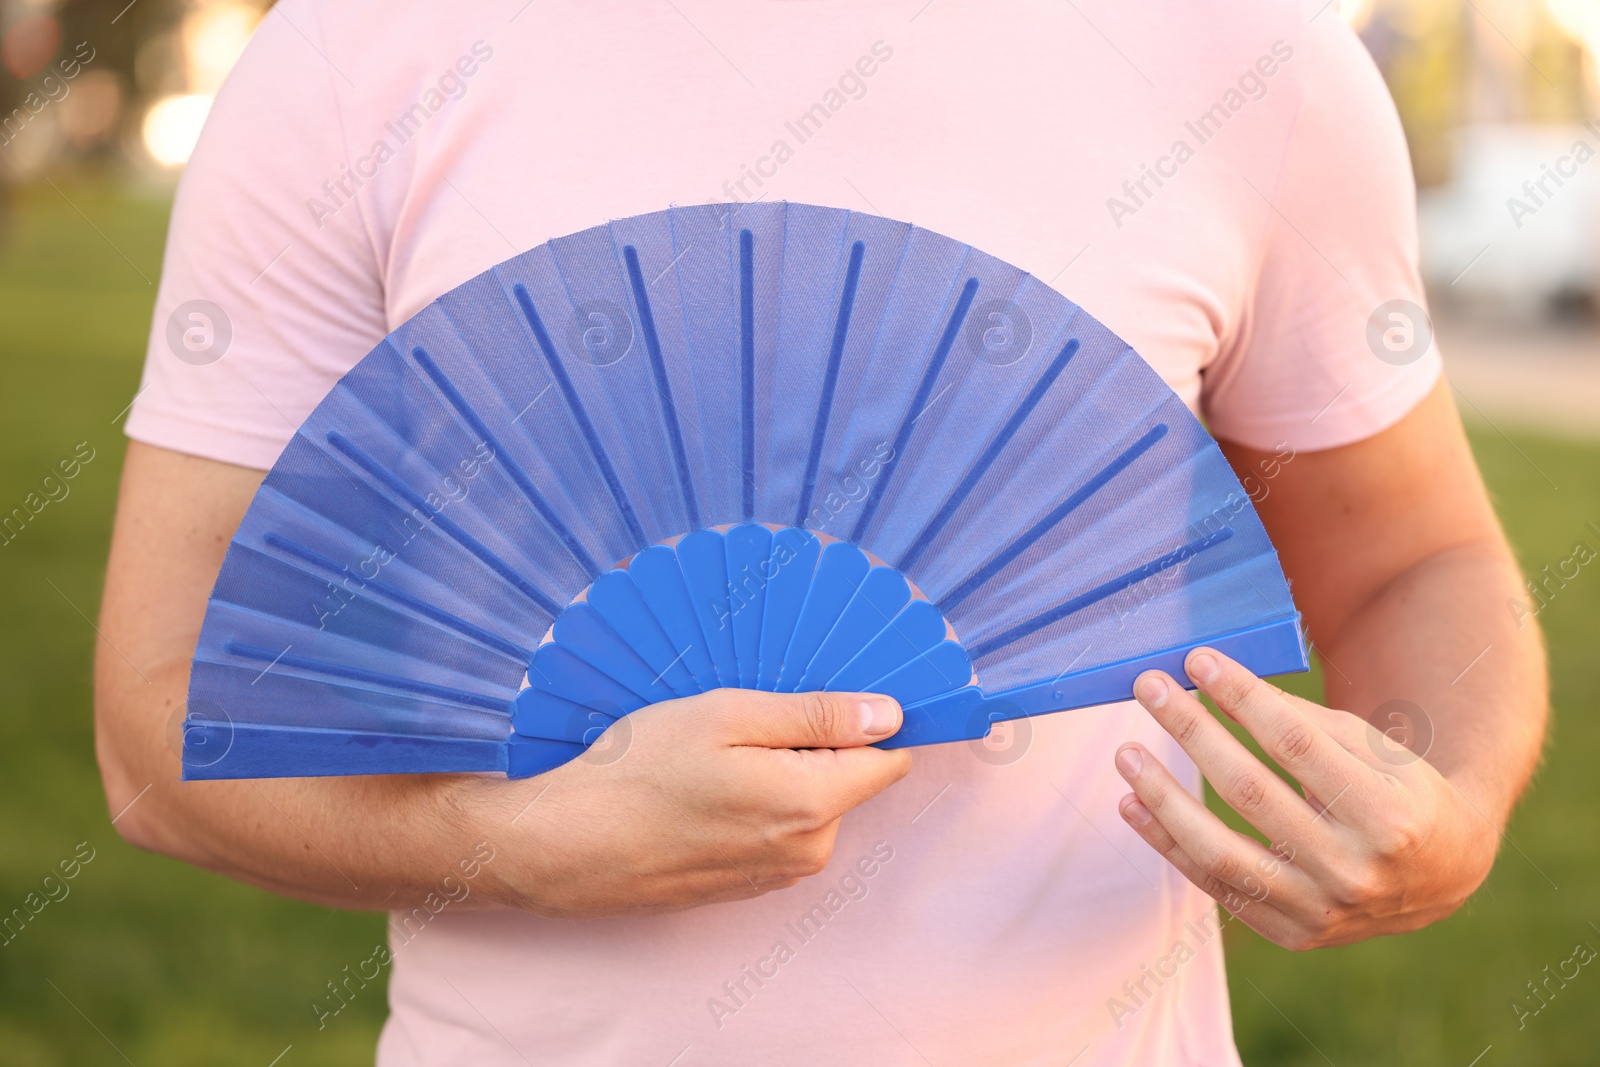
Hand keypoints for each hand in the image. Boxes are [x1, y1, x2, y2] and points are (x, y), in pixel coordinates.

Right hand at [454, 688, 910, 918]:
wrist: (566, 845)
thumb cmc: (639, 771)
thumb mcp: (727, 718)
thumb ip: (816, 718)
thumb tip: (890, 715)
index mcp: (812, 805)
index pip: (890, 759)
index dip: (872, 720)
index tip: (835, 691)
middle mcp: (808, 850)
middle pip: (848, 780)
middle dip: (815, 744)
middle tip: (747, 717)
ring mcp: (776, 874)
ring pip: (811, 804)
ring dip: (781, 772)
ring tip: (716, 752)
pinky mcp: (746, 885)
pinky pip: (777, 830)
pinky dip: (756, 802)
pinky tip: (704, 786)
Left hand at [1115, 647, 1496, 949]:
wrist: (1442, 875)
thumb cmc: (1398, 791)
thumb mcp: (1371, 748)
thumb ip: (1297, 720)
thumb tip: (1211, 680)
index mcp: (1387, 815)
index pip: (1295, 746)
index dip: (1241, 699)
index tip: (1196, 662)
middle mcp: (1353, 870)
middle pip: (1250, 792)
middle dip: (1192, 733)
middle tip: (1149, 688)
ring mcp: (1320, 910)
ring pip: (1219, 851)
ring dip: (1162, 797)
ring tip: (1127, 754)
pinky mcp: (1291, 933)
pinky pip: (1214, 885)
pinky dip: (1166, 843)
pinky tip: (1132, 805)